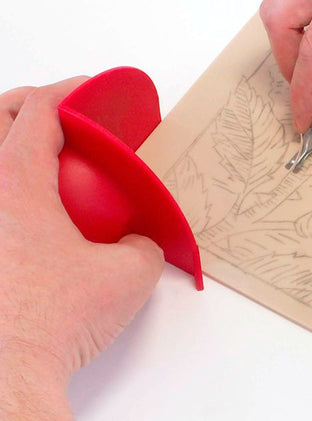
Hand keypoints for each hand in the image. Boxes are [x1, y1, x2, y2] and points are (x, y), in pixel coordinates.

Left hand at [0, 79, 163, 419]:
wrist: (7, 375)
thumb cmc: (55, 321)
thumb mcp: (129, 274)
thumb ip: (143, 245)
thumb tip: (138, 241)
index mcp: (16, 183)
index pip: (39, 111)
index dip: (68, 91)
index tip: (89, 89)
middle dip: (29, 102)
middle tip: (62, 111)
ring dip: (10, 139)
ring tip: (43, 150)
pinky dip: (7, 182)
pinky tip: (30, 202)